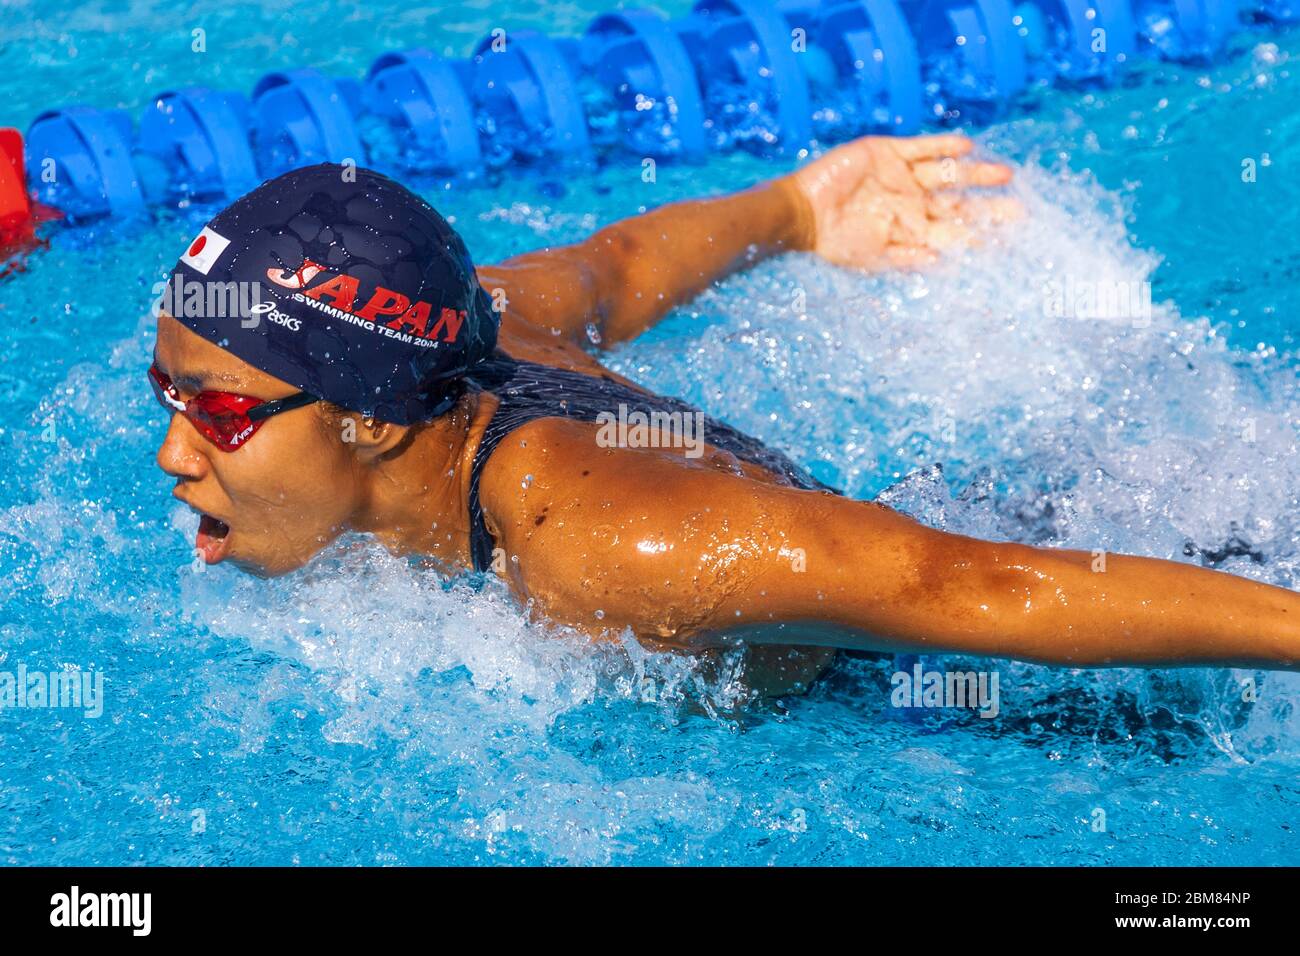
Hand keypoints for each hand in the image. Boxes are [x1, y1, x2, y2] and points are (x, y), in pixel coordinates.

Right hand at [785, 133, 1019, 270]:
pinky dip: (943, 147)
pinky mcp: (887, 154)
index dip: (979, 235)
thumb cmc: (836, 243)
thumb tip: (945, 263)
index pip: (953, 232)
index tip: (1007, 239)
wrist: (804, 213)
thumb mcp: (874, 258)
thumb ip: (909, 259)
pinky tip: (967, 147)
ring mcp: (901, 177)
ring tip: (1005, 175)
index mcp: (911, 229)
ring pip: (947, 174)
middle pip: (959, 203)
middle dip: (987, 207)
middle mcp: (912, 202)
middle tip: (1019, 211)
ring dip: (976, 174)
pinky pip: (921, 148)